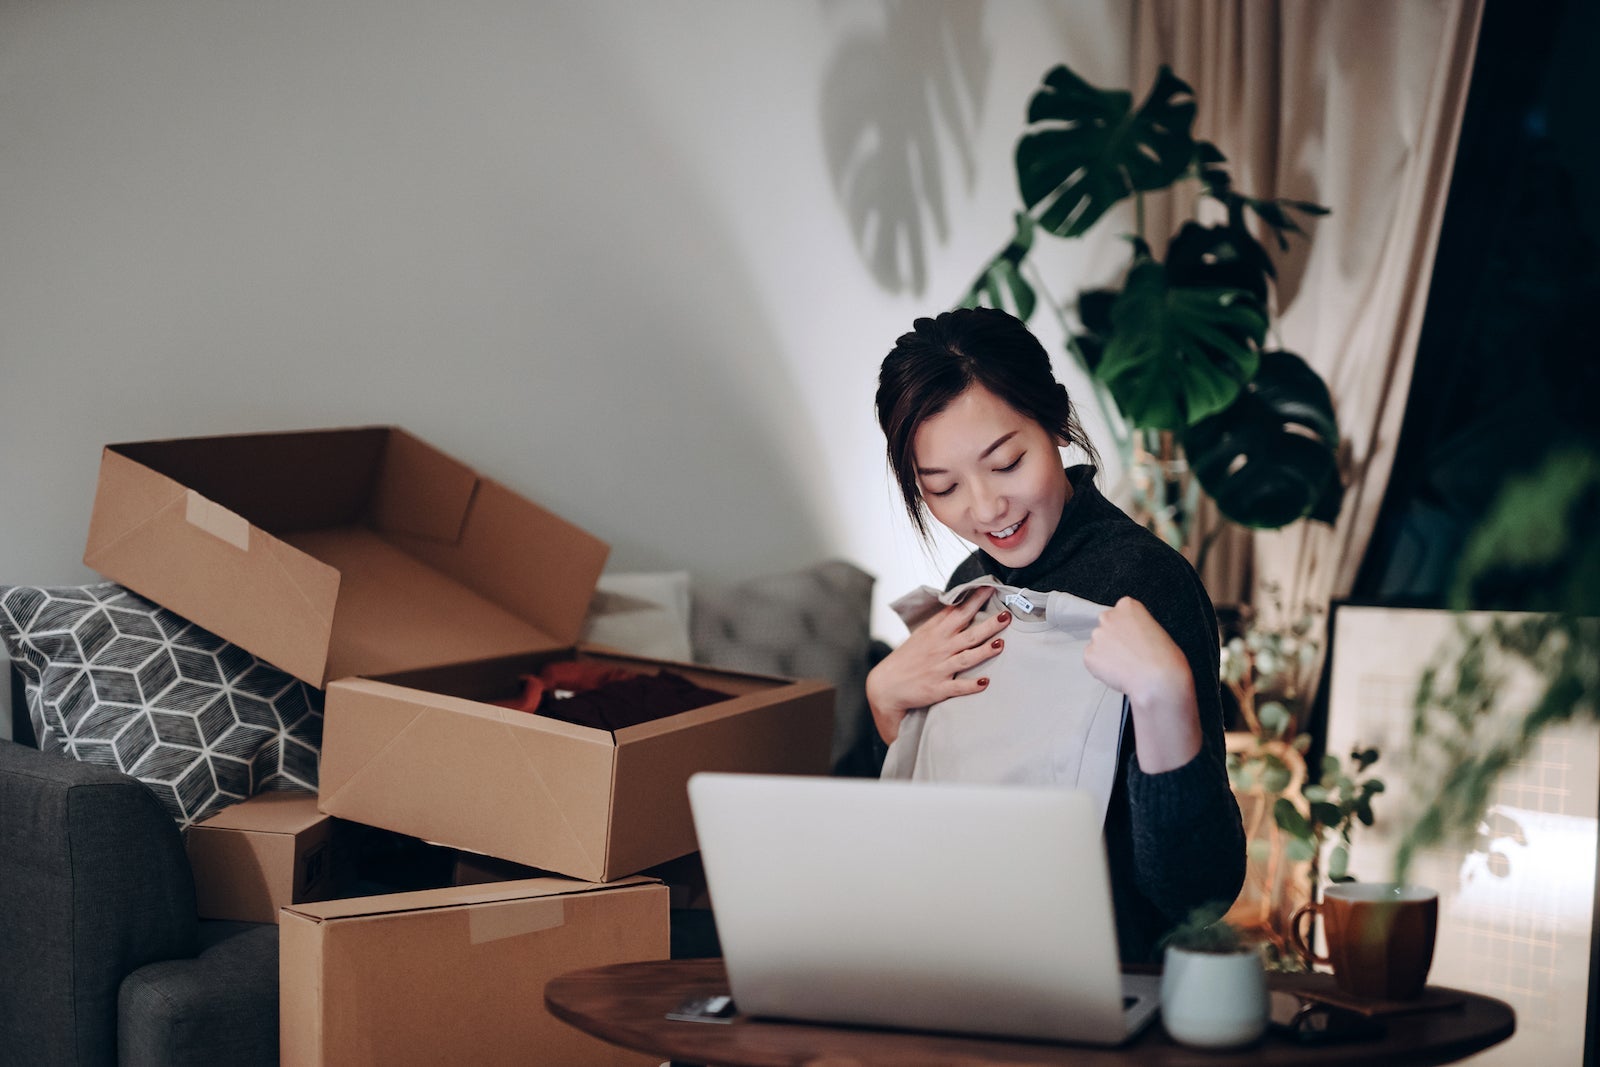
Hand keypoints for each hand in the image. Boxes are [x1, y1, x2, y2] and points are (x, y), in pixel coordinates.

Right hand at [866, 594, 1009, 743]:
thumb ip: (942, 621)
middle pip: (968, 633)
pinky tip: (985, 682)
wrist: (886, 686)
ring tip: (1000, 644)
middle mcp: (940, 648)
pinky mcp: (937, 688)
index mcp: (935, 632)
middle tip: (1006, 614)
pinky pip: (957, 687)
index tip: (990, 587)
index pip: (958, 612)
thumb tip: (960, 604)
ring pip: (966, 658)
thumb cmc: (907, 658)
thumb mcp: (922, 634)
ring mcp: (939, 669)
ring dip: (984, 651)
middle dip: (988, 623)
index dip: (975, 599)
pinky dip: (970, 685)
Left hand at [1083, 596, 1201, 772]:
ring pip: (1098, 648)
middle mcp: (1109, 615)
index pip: (1119, 613)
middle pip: (1104, 629)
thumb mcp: (1160, 637)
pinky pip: (1092, 664)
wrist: (1163, 685)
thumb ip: (1141, 629)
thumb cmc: (1171, 665)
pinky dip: (1102, 673)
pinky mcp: (1089, 656)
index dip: (1129, 634)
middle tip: (1134, 664)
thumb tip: (1125, 623)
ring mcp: (1098, 636)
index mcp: (1130, 605)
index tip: (1140, 648)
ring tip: (1129, 672)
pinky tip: (1119, 678)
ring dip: (1109, 660)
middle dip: (1115, 646)